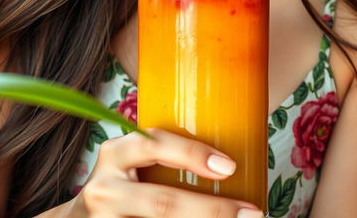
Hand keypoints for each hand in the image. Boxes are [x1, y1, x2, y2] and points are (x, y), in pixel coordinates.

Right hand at [67, 128, 263, 216]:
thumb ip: (160, 158)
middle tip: (251, 213)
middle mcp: (105, 188)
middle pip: (163, 202)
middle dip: (212, 210)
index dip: (192, 154)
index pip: (154, 144)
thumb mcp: (130, 164)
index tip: (230, 166)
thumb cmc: (120, 187)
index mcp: (115, 154)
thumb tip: (229, 166)